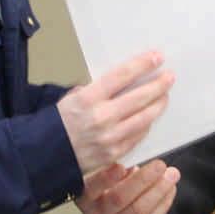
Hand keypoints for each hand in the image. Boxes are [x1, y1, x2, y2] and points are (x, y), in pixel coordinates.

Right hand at [57, 51, 173, 175]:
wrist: (45, 155)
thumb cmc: (58, 124)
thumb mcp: (71, 98)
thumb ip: (96, 90)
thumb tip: (122, 81)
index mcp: (88, 99)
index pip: (122, 76)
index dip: (142, 65)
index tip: (157, 57)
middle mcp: (101, 117)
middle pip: (139, 97)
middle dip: (158, 85)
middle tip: (169, 77)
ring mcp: (110, 137)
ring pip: (144, 118)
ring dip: (158, 105)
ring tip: (165, 96)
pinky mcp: (115, 153)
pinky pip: (138, 136)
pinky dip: (146, 125)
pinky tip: (150, 117)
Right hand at [77, 161, 178, 213]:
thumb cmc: (111, 190)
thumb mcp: (107, 179)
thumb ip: (118, 168)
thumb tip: (139, 154)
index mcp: (86, 198)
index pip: (93, 188)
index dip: (106, 178)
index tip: (120, 165)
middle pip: (120, 198)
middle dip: (143, 180)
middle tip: (160, 165)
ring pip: (139, 211)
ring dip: (158, 191)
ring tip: (172, 174)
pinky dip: (164, 203)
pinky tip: (170, 189)